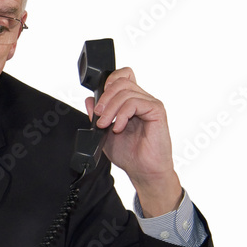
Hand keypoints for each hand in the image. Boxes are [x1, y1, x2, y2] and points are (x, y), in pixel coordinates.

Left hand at [86, 68, 182, 216]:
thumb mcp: (104, 132)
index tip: (99, 103)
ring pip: (126, 91)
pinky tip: (119, 128)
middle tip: (99, 117)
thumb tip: (89, 99)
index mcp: (130, 102)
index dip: (108, 82)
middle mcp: (141, 100)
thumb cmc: (129, 154)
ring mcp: (150, 104)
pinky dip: (122, 114)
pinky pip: (136, 102)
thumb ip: (97, 115)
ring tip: (106, 125)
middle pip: (121, 81)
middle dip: (104, 98)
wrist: (143, 170)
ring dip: (110, 109)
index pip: (122, 76)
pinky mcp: (157, 111)